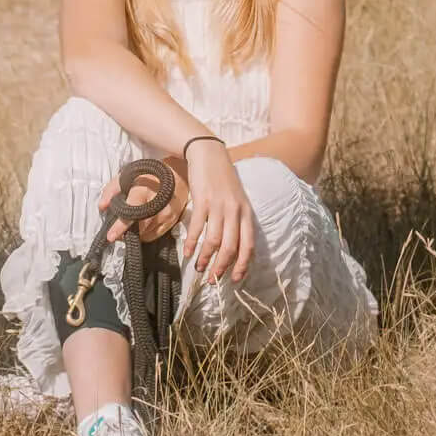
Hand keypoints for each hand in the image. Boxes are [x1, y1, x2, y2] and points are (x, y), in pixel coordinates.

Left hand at [98, 160, 187, 244]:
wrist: (178, 174)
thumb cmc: (151, 175)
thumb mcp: (128, 175)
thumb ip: (112, 189)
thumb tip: (102, 206)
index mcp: (143, 191)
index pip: (131, 212)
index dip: (120, 226)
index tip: (111, 236)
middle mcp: (157, 204)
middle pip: (139, 227)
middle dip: (127, 232)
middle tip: (118, 231)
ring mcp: (166, 214)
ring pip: (146, 234)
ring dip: (136, 233)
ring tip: (130, 225)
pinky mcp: (172, 221)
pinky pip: (155, 235)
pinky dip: (145, 234)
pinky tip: (142, 225)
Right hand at [183, 140, 254, 283]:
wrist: (210, 155)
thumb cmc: (224, 179)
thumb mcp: (238, 200)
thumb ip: (238, 221)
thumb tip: (234, 248)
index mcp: (247, 213)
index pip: (248, 246)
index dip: (241, 266)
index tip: (234, 280)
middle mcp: (235, 212)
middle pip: (230, 248)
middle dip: (220, 268)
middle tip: (212, 280)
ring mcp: (219, 206)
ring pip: (213, 241)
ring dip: (204, 259)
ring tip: (198, 268)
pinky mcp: (203, 201)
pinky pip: (197, 228)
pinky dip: (191, 243)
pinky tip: (187, 253)